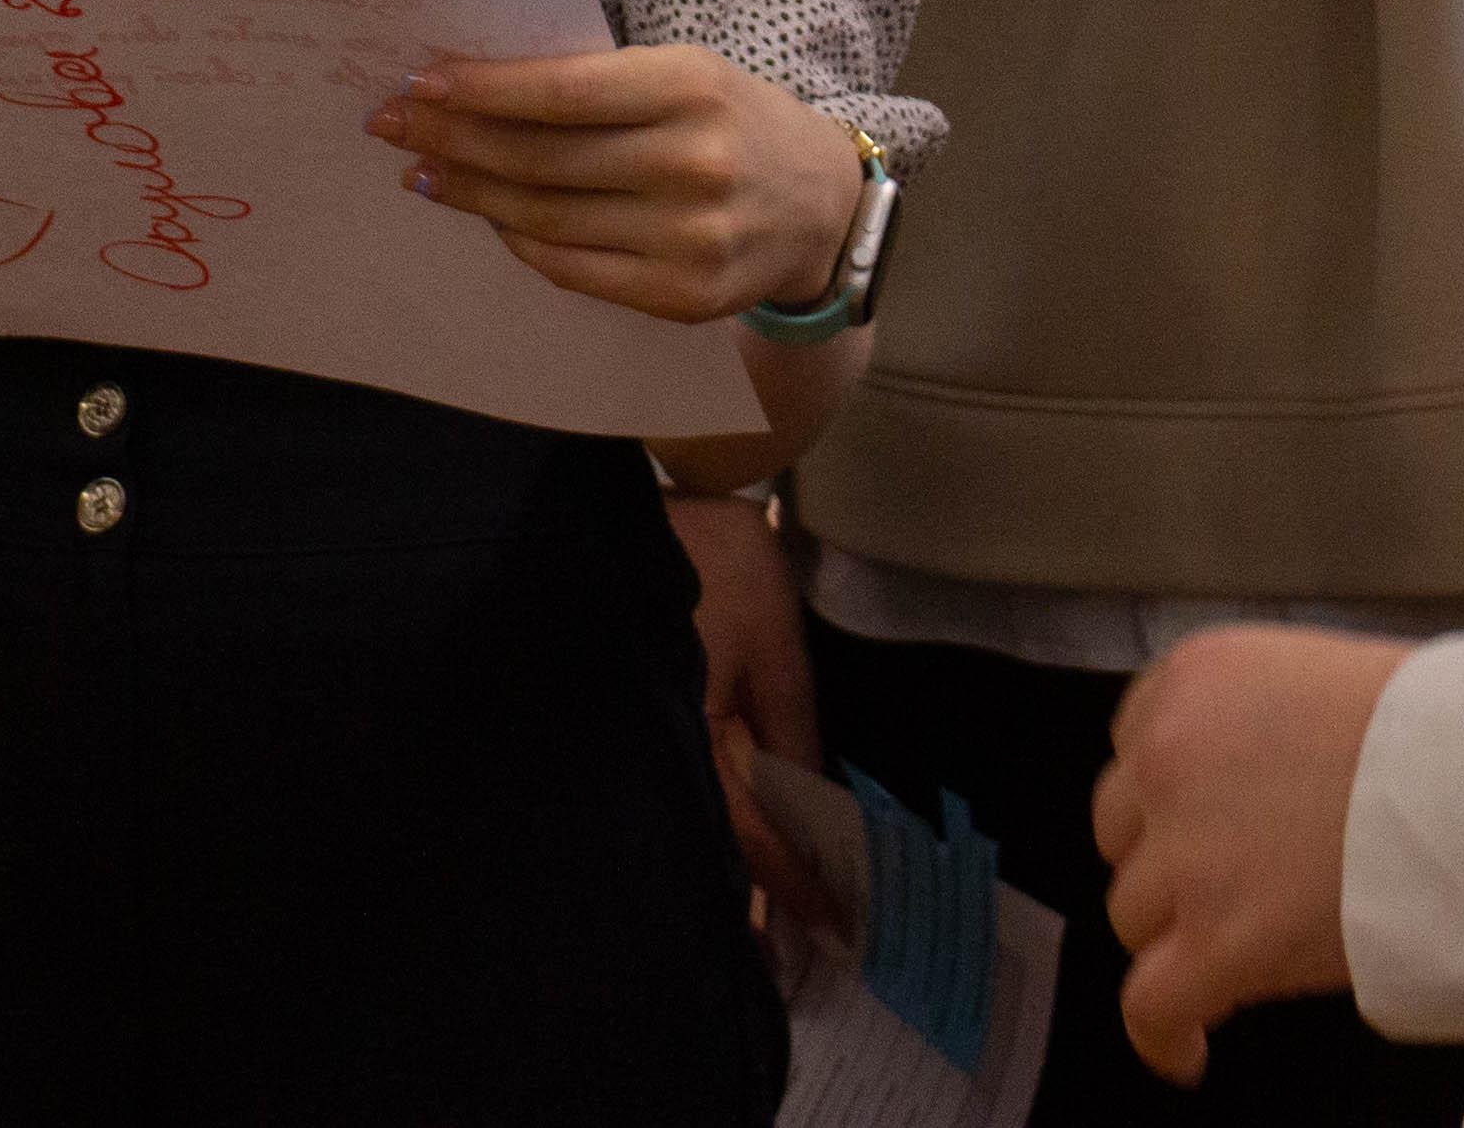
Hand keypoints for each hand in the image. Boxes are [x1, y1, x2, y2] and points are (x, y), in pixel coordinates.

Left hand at [365, 45, 865, 319]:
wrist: (822, 207)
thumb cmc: (734, 123)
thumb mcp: (685, 75)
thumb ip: (599, 84)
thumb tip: (477, 89)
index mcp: (693, 88)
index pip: (563, 92)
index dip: (482, 90)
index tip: (418, 83)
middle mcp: (694, 164)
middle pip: (541, 159)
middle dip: (453, 141)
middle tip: (391, 125)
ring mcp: (689, 239)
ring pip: (545, 218)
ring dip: (470, 194)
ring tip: (422, 173)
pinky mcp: (682, 297)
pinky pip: (570, 268)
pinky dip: (519, 240)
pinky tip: (488, 217)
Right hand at [665, 491, 840, 951]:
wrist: (636, 500)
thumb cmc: (714, 567)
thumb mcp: (773, 651)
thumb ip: (794, 737)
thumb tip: (819, 817)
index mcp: (688, 738)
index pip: (751, 841)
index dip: (798, 889)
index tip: (840, 933)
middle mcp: (648, 752)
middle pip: (703, 851)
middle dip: (746, 907)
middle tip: (788, 963)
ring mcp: (632, 739)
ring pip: (683, 827)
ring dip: (721, 875)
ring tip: (760, 931)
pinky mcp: (623, 722)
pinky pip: (669, 790)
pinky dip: (699, 828)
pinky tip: (719, 855)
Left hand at [1090, 624, 1412, 1081]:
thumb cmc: (1448, 732)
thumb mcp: (1324, 679)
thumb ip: (1262, 724)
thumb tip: (1258, 781)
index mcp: (1197, 679)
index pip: (1138, 743)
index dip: (1171, 794)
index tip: (1198, 822)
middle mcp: (1172, 758)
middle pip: (1127, 831)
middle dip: (1172, 861)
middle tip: (1240, 883)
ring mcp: (1190, 854)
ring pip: (1136, 915)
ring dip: (1181, 936)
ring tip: (1245, 951)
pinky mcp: (1222, 941)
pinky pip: (1152, 1004)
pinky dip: (1163, 1034)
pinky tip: (1185, 1049)